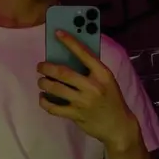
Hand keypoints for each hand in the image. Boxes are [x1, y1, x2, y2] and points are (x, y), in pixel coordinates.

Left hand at [37, 30, 137, 148]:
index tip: (57, 33)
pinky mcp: (76, 115)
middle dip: (47, 68)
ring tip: (41, 81)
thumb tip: (68, 58)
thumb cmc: (112, 99)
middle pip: (63, 73)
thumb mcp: (107, 81)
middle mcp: (92, 86)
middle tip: (40, 66)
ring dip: (44, 83)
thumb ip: (91, 71)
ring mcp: (83, 102)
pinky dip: (45, 102)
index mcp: (102, 74)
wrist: (118, 125)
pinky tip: (43, 98)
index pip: (84, 54)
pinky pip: (54, 108)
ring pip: (56, 89)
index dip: (69, 42)